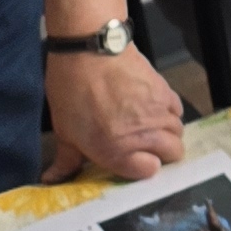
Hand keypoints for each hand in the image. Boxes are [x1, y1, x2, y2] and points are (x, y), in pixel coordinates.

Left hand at [40, 42, 183, 185]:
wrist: (89, 49)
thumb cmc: (72, 90)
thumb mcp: (64, 130)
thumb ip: (66, 160)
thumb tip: (52, 181)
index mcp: (116, 151)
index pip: (150, 171)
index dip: (142, 168)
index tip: (132, 162)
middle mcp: (144, 135)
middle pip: (173, 153)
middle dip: (162, 154)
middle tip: (144, 146)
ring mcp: (158, 112)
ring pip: (178, 132)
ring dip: (167, 133)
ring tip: (149, 127)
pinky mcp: (165, 91)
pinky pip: (178, 110)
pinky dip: (170, 113)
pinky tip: (154, 109)